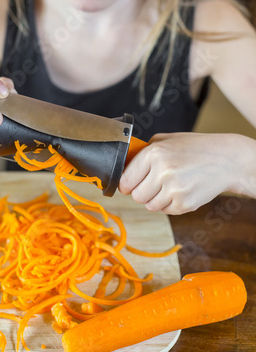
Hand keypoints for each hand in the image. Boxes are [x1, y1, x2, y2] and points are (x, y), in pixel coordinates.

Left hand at [119, 132, 240, 214]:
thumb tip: (123, 165)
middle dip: (142, 192)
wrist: (227, 159)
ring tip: (170, 186)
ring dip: (156, 199)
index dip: (126, 185)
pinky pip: (165, 211)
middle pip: (136, 196)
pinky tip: (181, 191)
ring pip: (149, 206)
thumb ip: (143, 151)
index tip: (130, 186)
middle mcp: (163, 171)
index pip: (125, 180)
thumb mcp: (167, 140)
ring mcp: (174, 189)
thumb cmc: (195, 148)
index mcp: (154, 153)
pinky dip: (170, 204)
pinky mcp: (184, 203)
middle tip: (154, 185)